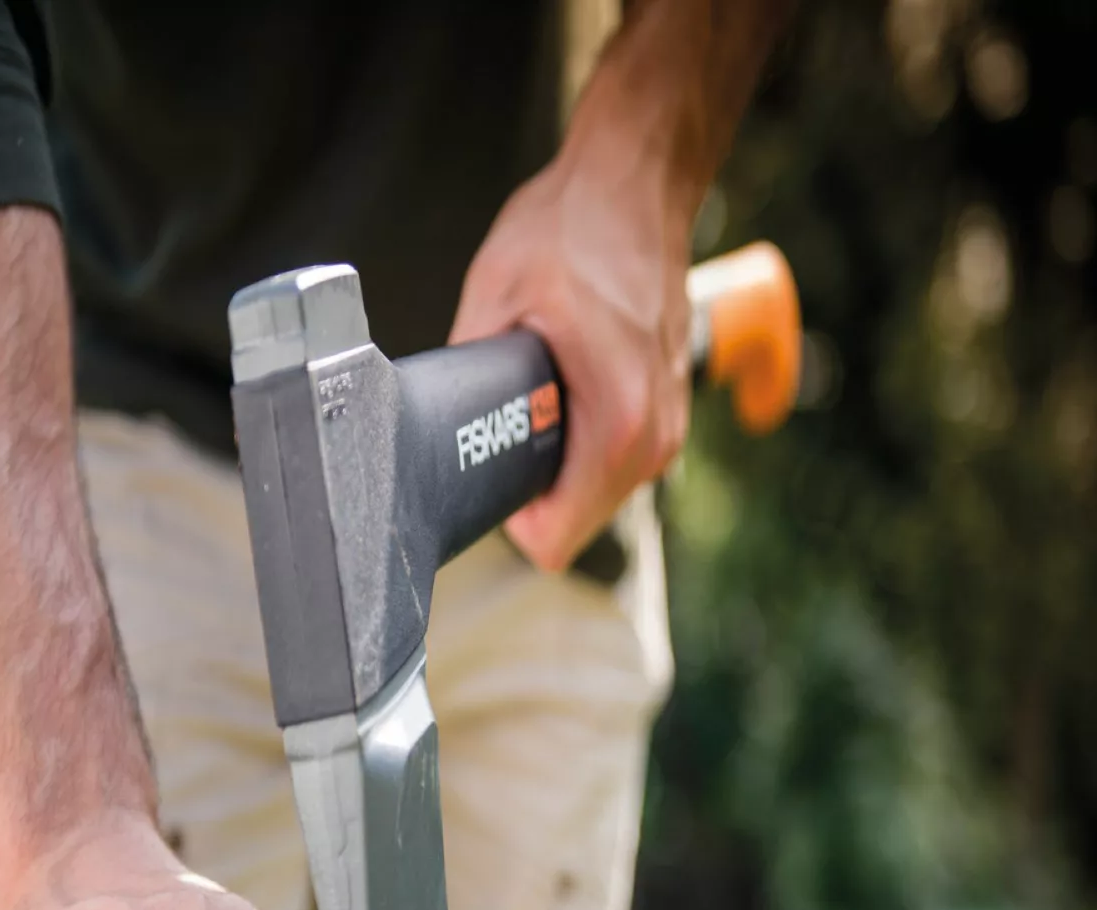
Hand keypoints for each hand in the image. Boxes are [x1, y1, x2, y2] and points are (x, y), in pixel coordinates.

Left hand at [450, 136, 693, 571]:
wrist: (638, 183)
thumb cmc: (578, 226)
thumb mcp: (494, 292)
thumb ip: (464, 372)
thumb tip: (427, 421)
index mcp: (617, 420)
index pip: (555, 539)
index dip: (509, 518)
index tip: (487, 473)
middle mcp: (653, 437)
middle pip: (575, 524)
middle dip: (533, 491)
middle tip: (503, 427)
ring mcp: (668, 427)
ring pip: (597, 497)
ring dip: (560, 467)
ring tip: (537, 403)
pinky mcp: (669, 413)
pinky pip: (618, 465)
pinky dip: (586, 446)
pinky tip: (567, 394)